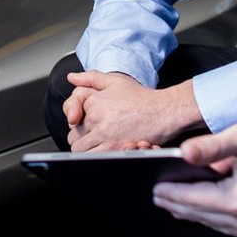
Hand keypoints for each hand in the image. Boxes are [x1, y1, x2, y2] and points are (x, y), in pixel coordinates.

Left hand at [63, 71, 198, 151]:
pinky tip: (107, 153)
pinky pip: (94, 159)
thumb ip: (90, 78)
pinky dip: (97, 159)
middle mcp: (96, 119)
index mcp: (93, 103)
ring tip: (100, 148)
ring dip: (88, 151)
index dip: (78, 124)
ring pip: (80, 151)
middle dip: (81, 140)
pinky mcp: (115, 148)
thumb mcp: (115, 81)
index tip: (89, 127)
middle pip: (74, 138)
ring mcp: (105, 135)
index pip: (71, 119)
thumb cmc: (143, 97)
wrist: (165, 111)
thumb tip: (71, 77)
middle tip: (95, 139)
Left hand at [149, 113, 236, 236]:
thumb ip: (212, 146)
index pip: (194, 199)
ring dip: (201, 214)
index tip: (155, 189)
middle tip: (162, 197)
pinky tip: (214, 209)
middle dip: (181, 205)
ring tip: (182, 203)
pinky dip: (224, 220)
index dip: (172, 193)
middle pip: (204, 216)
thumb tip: (184, 153)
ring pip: (221, 226)